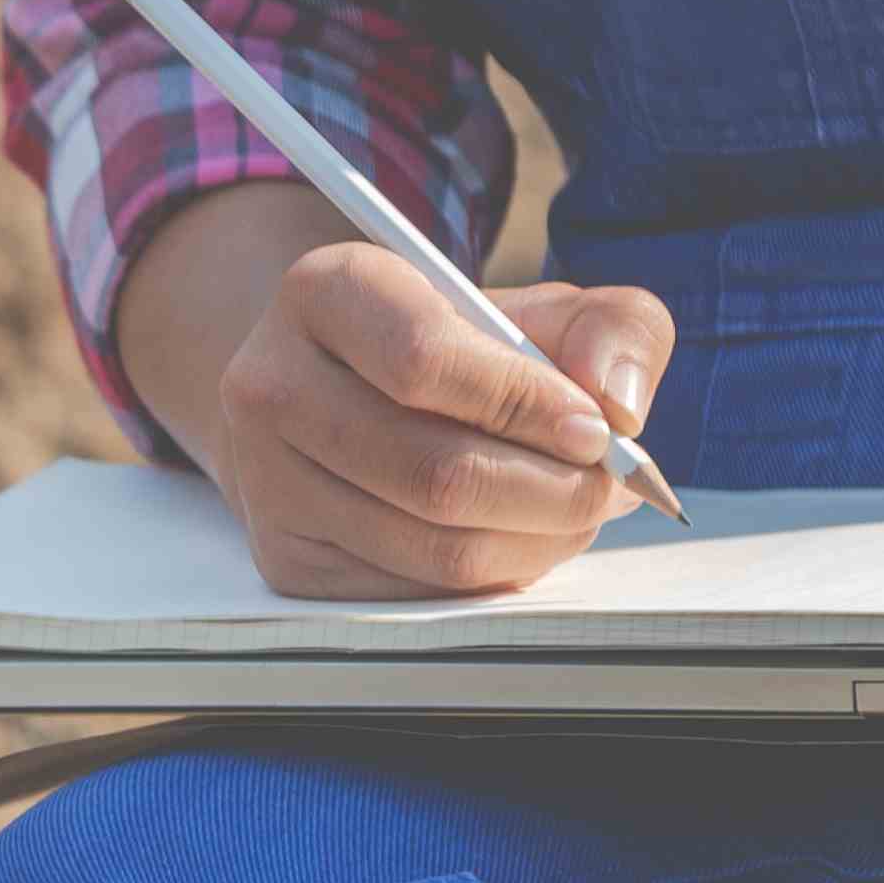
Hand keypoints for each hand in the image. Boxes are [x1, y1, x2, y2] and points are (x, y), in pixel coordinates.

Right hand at [189, 245, 675, 599]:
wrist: (349, 396)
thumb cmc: (460, 350)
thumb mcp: (540, 311)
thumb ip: (610, 330)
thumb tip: (616, 403)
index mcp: (326, 291)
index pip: (423, 361)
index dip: (525, 406)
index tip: (597, 431)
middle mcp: (269, 383)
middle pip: (432, 471)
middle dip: (549, 492)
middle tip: (606, 489)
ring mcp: (267, 479)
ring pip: (430, 545)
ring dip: (532, 542)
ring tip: (575, 512)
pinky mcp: (284, 557)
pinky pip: (414, 591)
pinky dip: (491, 576)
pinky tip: (517, 537)